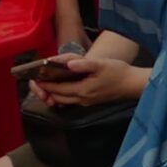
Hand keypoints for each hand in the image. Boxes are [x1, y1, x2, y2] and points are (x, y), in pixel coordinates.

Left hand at [34, 55, 148, 107]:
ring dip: (53, 94)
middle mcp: (82, 99)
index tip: (35, 79)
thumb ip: (84, 64)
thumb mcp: (102, 64)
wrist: (132, 84)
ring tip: (45, 85)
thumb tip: (68, 64)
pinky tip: (62, 88)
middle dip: (46, 91)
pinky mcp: (90, 101)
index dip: (45, 85)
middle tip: (36, 82)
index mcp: (83, 90)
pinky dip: (62, 95)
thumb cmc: (118, 73)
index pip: (58, 89)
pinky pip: (71, 101)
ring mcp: (86, 101)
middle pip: (58, 98)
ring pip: (63, 101)